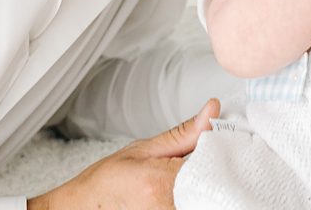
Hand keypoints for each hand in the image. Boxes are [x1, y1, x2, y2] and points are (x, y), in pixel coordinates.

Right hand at [27, 99, 219, 209]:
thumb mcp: (144, 149)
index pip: (213, 167)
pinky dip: (199, 199)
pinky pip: (196, 207)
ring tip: (202, 176)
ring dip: (210, 190)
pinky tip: (195, 191)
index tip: (229, 144)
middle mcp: (167, 208)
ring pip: (206, 201)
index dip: (225, 153)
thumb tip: (214, 110)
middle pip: (213, 189)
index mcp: (162, 183)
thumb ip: (185, 133)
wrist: (81, 208)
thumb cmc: (107, 181)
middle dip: (219, 174)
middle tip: (215, 162)